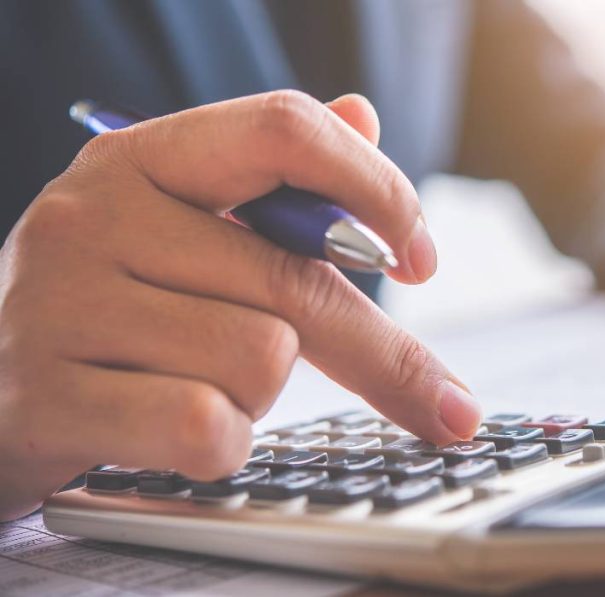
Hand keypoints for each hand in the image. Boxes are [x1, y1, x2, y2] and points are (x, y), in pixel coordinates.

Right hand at [0, 90, 480, 520]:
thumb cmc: (114, 303)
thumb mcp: (183, 224)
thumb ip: (277, 175)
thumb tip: (362, 117)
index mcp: (142, 159)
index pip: (283, 130)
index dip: (376, 189)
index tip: (422, 259)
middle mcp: (94, 216)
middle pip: (294, 280)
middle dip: (375, 353)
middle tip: (442, 402)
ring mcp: (60, 305)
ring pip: (261, 358)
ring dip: (260, 394)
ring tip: (199, 384)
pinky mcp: (46, 397)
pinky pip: (206, 426)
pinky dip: (221, 443)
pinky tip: (181, 433)